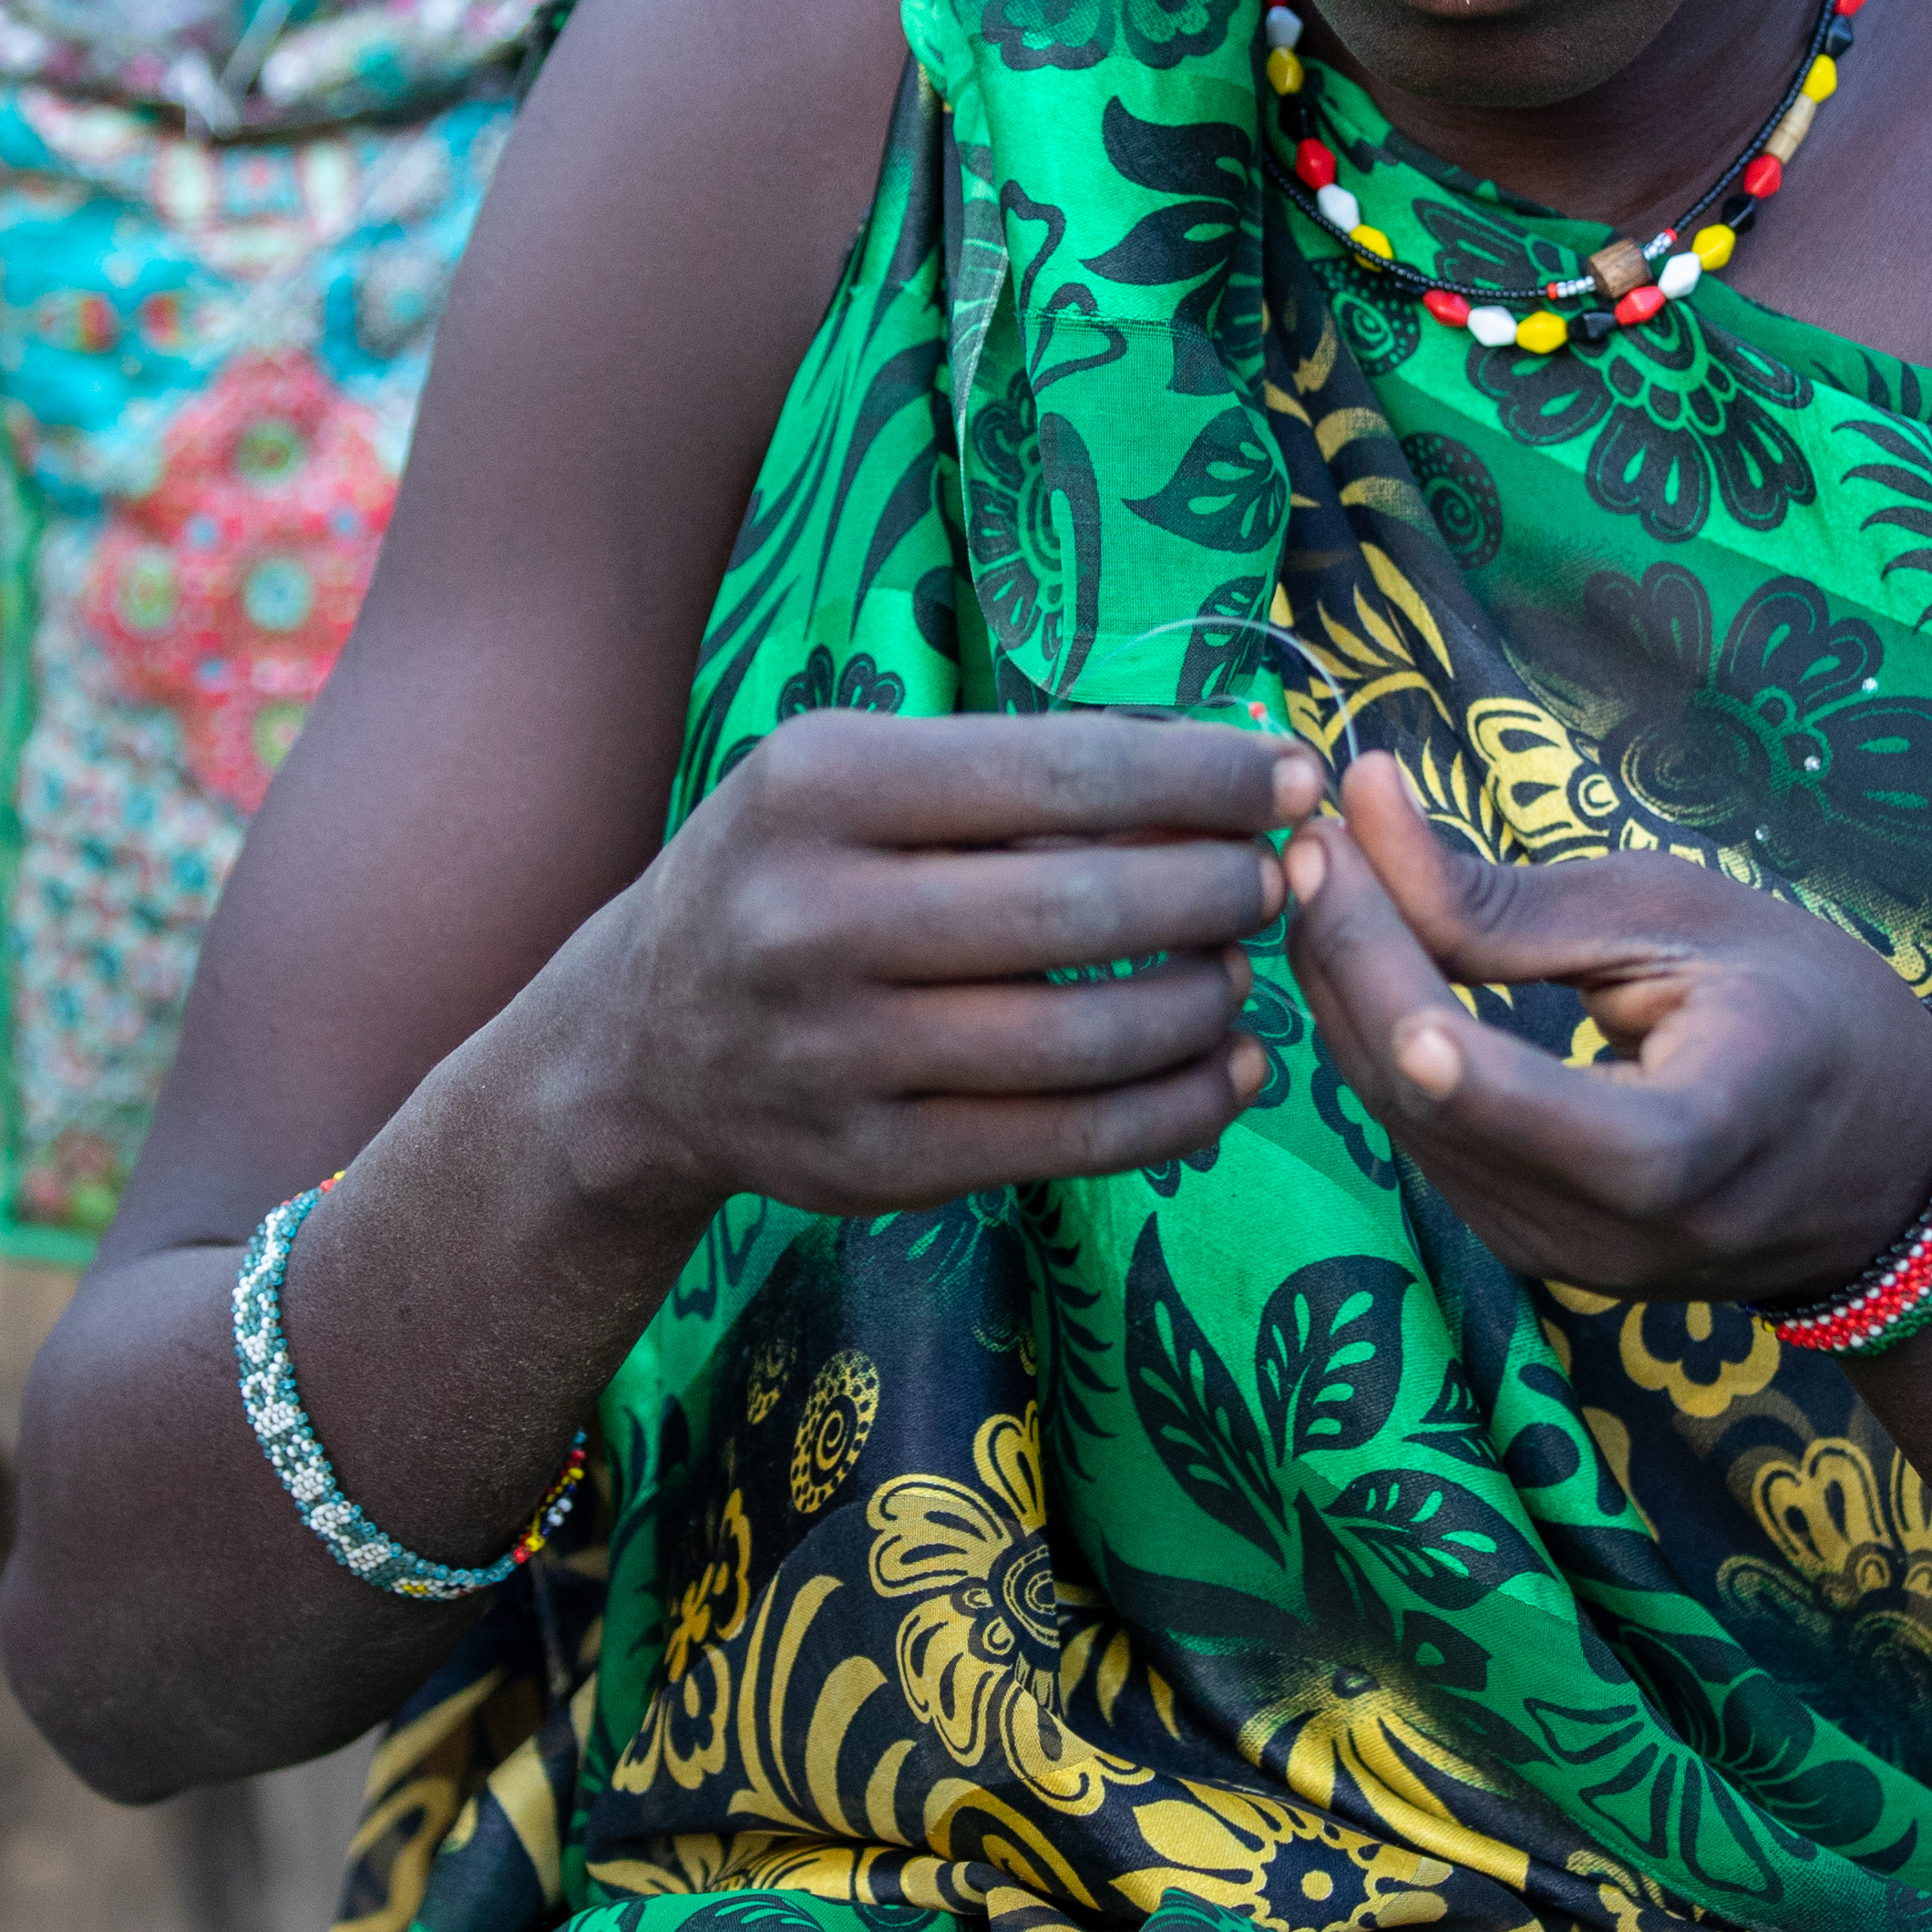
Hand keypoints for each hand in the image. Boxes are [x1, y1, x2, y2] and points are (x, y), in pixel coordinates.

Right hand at [568, 709, 1322, 1224]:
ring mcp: (838, 1053)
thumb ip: (1011, 772)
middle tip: (1279, 880)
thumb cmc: (789, 878)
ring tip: (1244, 973)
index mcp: (820, 784)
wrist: (641, 1047)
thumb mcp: (851, 780)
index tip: (1291, 779)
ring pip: (1085, 1037)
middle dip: (1217, 890)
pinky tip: (1229, 1074)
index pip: (1062, 771)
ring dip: (1205, 1002)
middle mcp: (814, 916)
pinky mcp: (871, 1164)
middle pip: (1082, 907)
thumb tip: (1223, 768)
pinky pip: (1066, 1142)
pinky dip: (1176, 1111)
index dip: (1203, 779)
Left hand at [1280, 758, 1931, 1304]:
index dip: (1385, 968)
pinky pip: (1422, 1137)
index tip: (1326, 845)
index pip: (1489, 1084)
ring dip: (1344, 994)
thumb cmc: (1806, 1008)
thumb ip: (1508, 895)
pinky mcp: (1523, 1249)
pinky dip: (1380, 1040)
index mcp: (1680, 1151)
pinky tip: (1370, 956)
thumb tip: (1365, 802)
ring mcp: (1555, 1257)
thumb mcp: (1679, 917)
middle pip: (1419, 1095)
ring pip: (1398, 1120)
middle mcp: (1603, 1234)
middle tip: (1308, 834)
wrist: (1885, 1167)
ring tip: (1332, 875)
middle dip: (1343, 956)